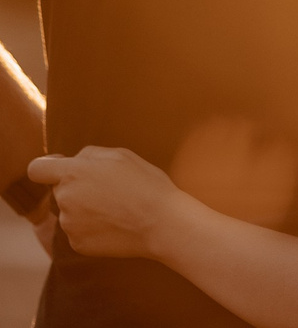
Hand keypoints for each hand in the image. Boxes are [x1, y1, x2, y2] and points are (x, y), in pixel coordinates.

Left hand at [28, 147, 183, 258]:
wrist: (160, 222)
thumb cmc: (145, 183)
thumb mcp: (121, 155)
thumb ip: (90, 154)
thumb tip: (73, 160)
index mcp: (73, 173)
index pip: (37, 169)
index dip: (46, 168)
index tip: (60, 170)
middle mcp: (64, 198)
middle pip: (59, 190)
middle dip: (77, 188)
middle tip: (108, 189)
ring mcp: (68, 224)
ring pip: (69, 211)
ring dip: (85, 208)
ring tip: (115, 208)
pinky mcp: (76, 244)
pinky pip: (78, 230)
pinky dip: (92, 227)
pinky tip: (114, 223)